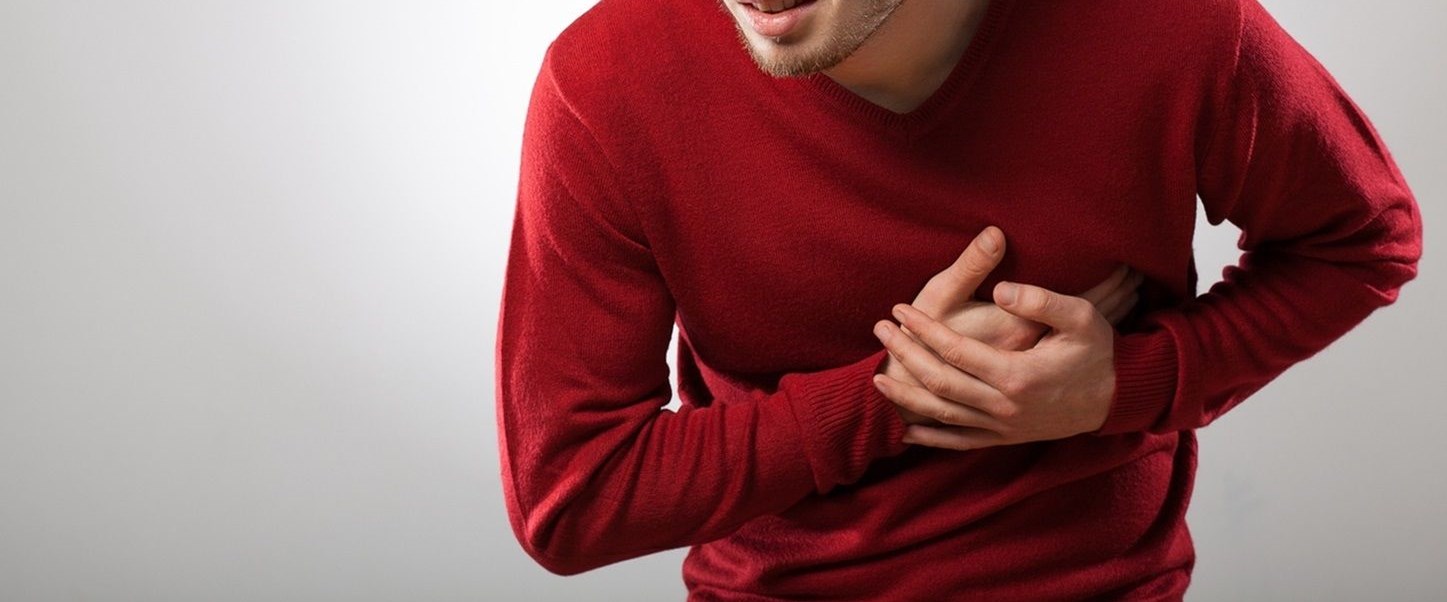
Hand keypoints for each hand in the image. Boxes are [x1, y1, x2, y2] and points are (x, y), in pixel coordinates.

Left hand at [872, 280, 1120, 448]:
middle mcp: (1005, 405)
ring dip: (907, 398)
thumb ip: (1040, 300)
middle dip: (905, 355)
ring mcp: (1004, 427)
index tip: (900, 309)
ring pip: (943, 416)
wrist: (1120, 397)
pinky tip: (906, 431)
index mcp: (1018, 374)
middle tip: (879, 331)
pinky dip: (931, 439)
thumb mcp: (1080, 316)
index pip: (955, 350)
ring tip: (876, 379)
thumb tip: (999, 290)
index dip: (924, 328)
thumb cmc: (1098, 350)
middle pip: (940, 382)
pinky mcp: (1006, 439)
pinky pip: (960, 443)